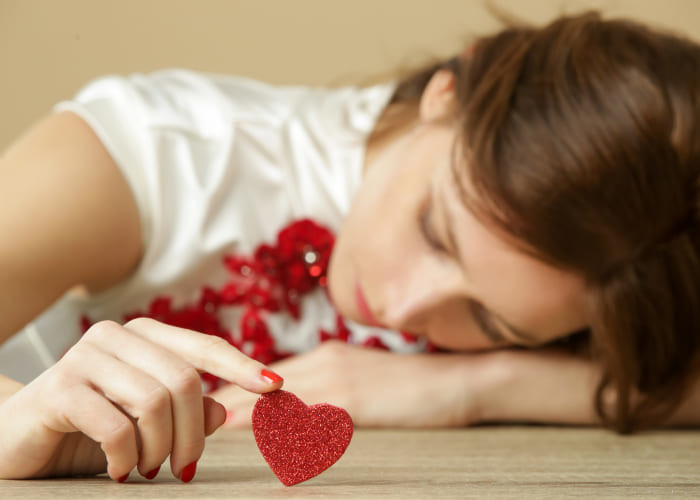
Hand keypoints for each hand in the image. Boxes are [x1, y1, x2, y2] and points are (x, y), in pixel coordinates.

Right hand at [0, 318, 281, 479]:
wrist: (17, 445)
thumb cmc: (89, 430)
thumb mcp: (146, 423)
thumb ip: (187, 411)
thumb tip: (225, 408)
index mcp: (144, 336)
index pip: (204, 348)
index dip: (242, 367)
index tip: (276, 388)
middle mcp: (117, 336)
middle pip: (185, 380)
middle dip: (192, 434)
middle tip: (183, 467)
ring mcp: (86, 357)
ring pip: (156, 401)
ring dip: (159, 448)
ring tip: (144, 468)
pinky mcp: (60, 388)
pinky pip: (117, 425)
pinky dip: (126, 457)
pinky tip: (118, 470)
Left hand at [212, 340, 491, 427]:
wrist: (461, 378)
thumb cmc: (413, 385)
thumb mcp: (362, 379)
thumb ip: (327, 388)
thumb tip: (291, 409)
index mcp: (324, 357)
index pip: (264, 375)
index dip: (232, 390)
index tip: (202, 403)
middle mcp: (323, 362)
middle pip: (261, 386)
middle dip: (226, 403)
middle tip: (189, 419)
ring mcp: (337, 380)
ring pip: (275, 401)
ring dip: (241, 419)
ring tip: (206, 434)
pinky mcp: (353, 401)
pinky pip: (307, 419)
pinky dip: (278, 433)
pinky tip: (258, 445)